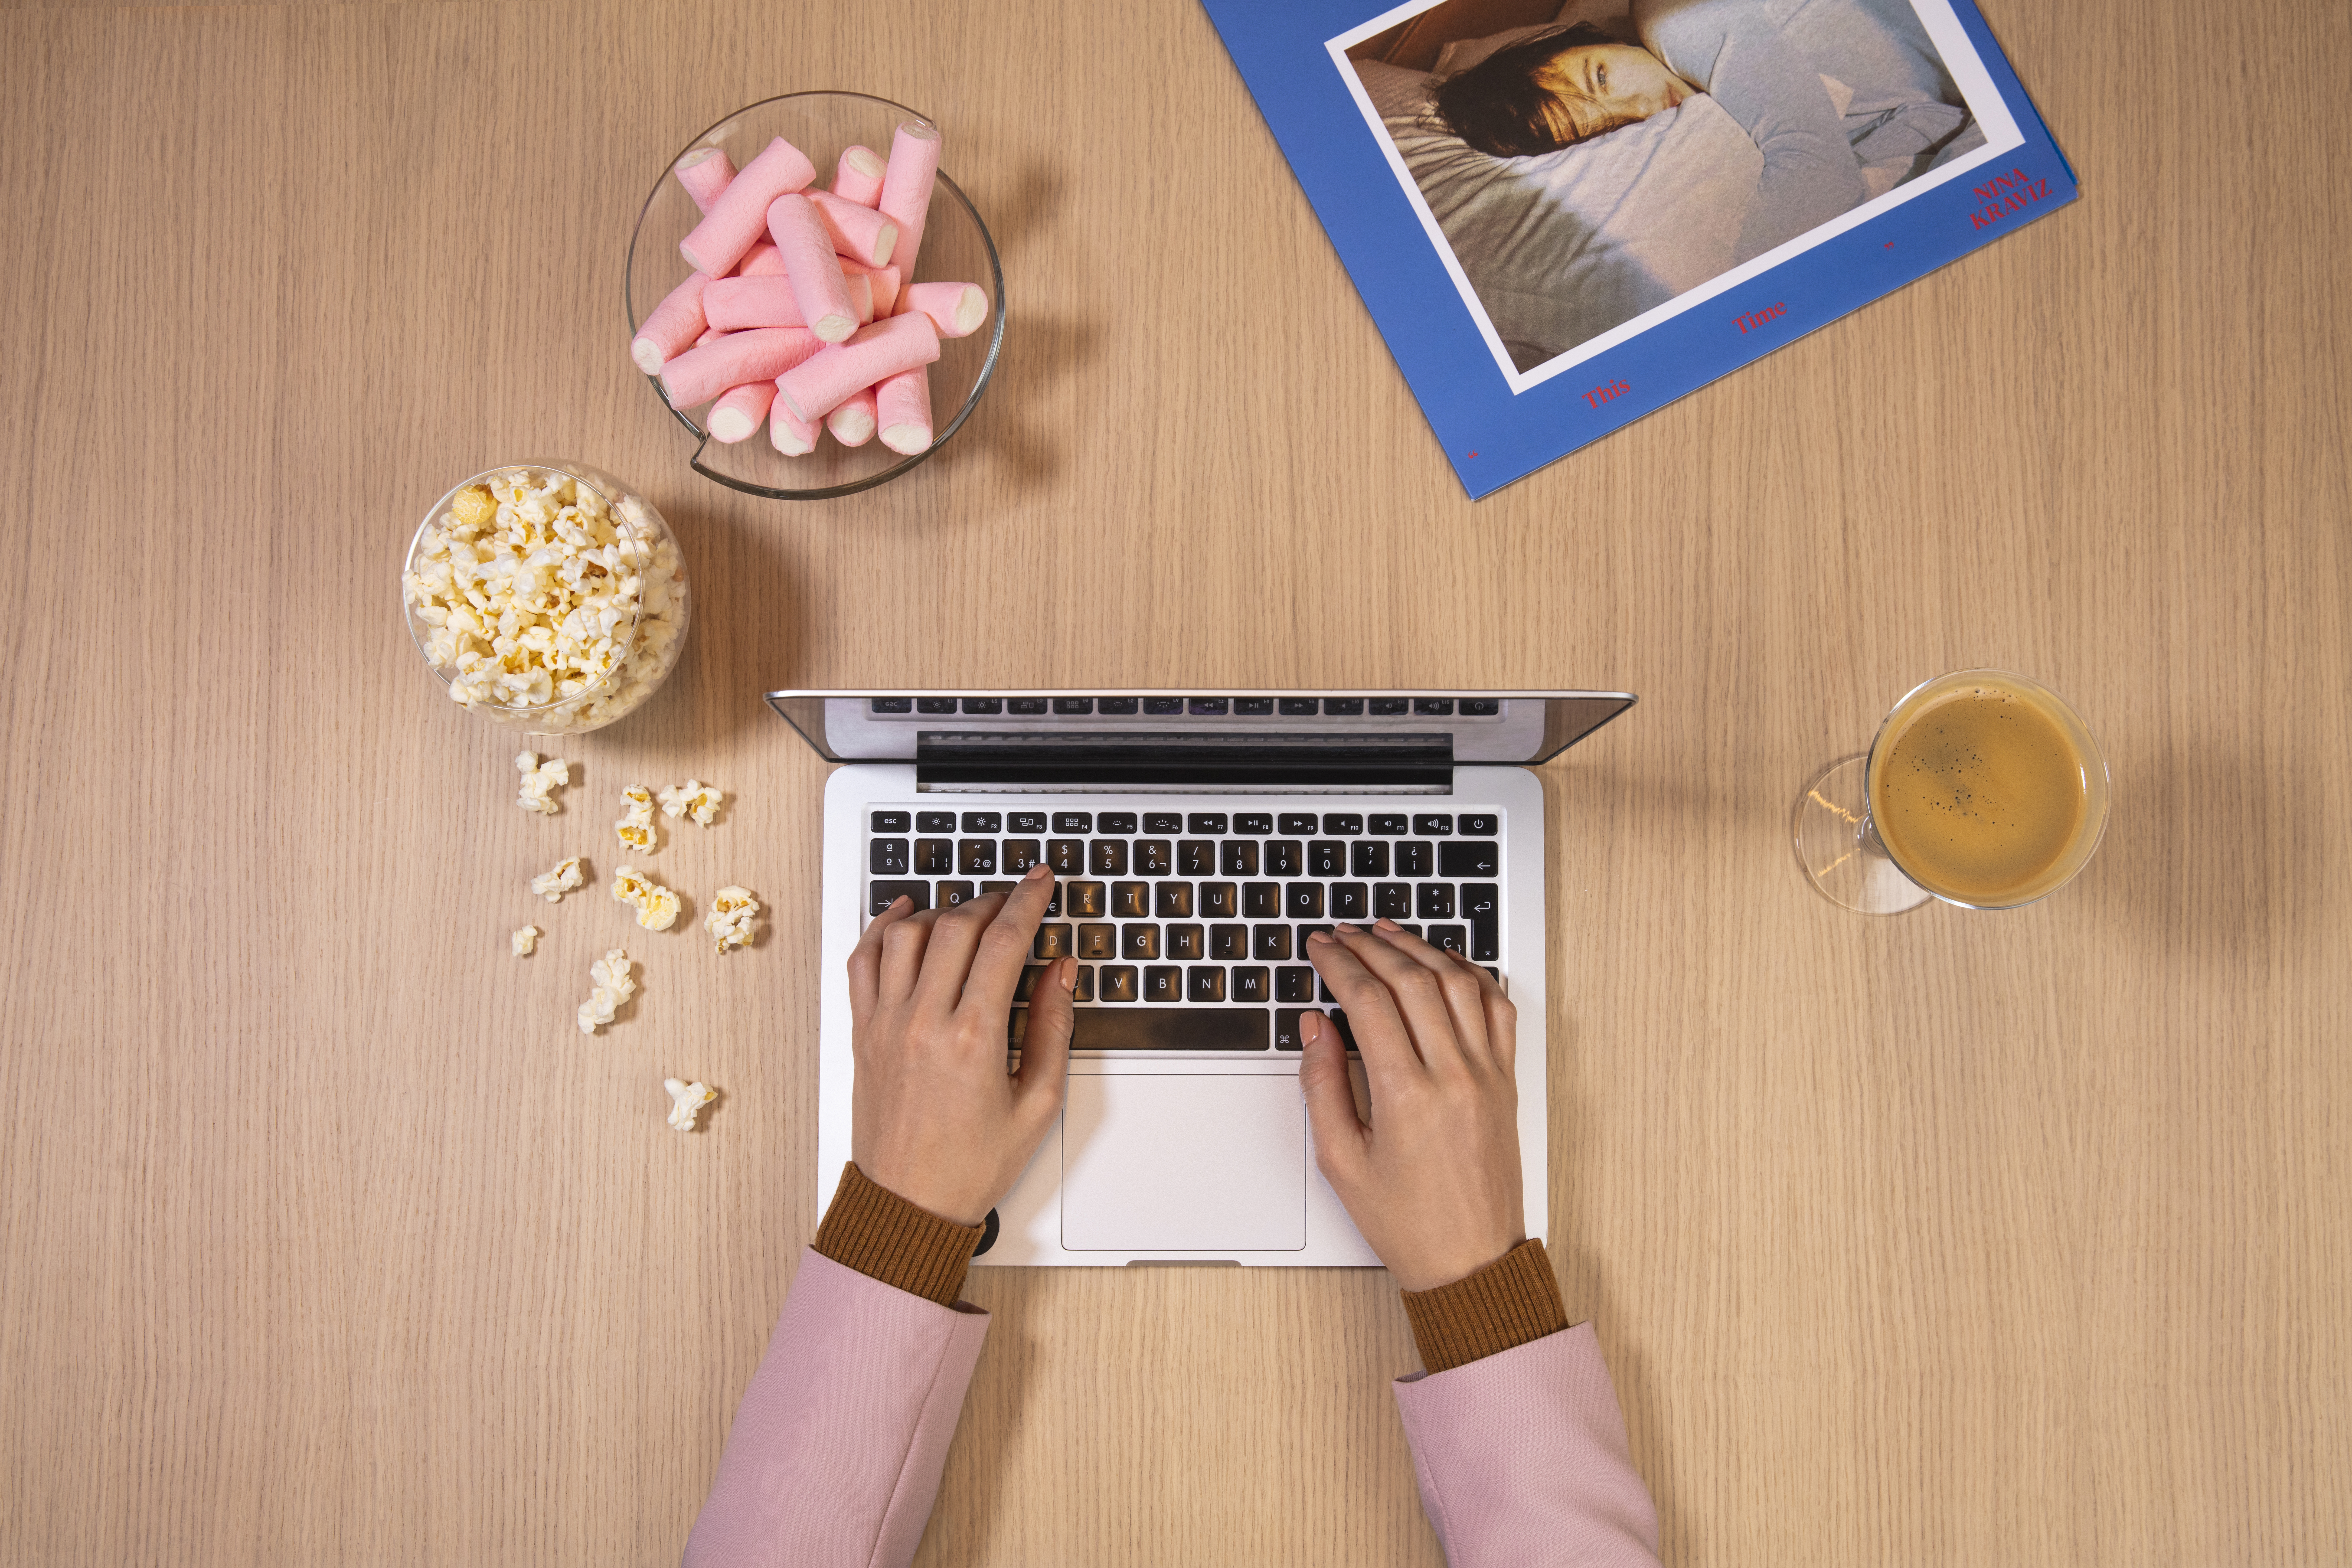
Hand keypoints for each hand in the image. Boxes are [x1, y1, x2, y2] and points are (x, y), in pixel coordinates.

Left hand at [846, 866, 1074, 1226]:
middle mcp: (923, 1022)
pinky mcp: (863, 1033)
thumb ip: (1051, 1030)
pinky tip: (903, 914)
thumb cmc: (971, 1165)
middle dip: (991, 901)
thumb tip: (1059, 973)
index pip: (1003, 942)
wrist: (909, 1207)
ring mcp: (886, 1024)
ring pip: (908, 934)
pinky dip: (882, 928)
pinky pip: (863, 962)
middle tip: (1014, 899)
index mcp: (972, 1039)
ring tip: (969, 913)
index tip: (1040, 881)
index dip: (1027, 901)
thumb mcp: (1037, 1104)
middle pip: (956, 926)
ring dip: (942, 911)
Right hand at [1300, 921, 1524, 1291]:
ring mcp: (1487, 1075)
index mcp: (1407, 1096)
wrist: (1470, 1261)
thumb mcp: (1341, 1161)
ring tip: (1388, 932)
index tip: (1320, 947)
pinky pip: (1498, 1009)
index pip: (1368, 1000)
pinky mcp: (1506, 1081)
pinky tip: (1446, 963)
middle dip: (1371, 946)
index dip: (1339, 963)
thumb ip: (1322, 1087)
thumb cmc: (1406, 1221)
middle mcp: (1453, 1076)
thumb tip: (1314, 1027)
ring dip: (1420, 949)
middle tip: (1343, 933)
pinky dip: (1472, 975)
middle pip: (1411, 980)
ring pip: (1457, 983)